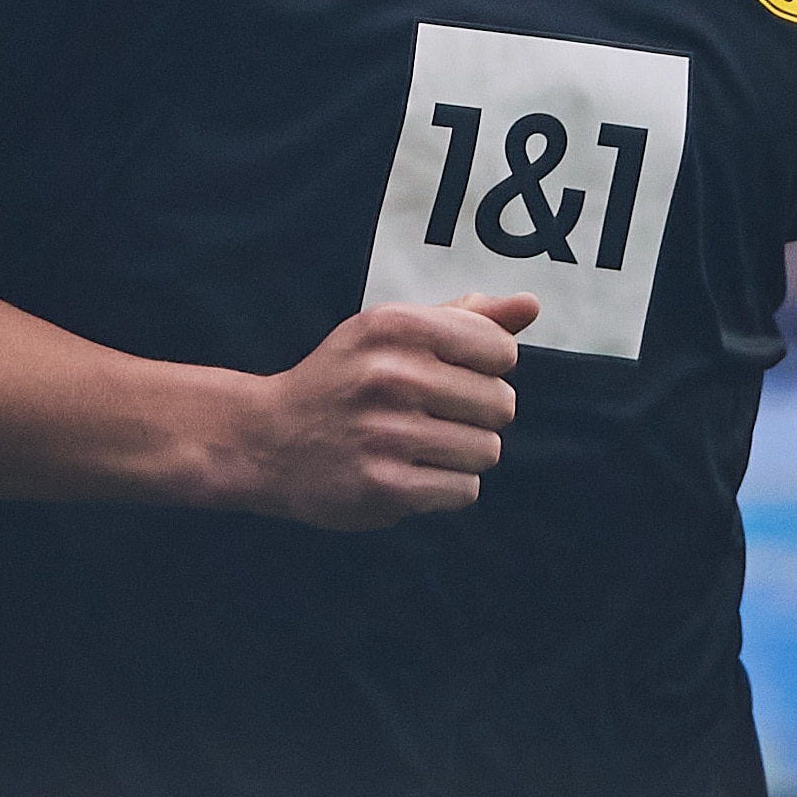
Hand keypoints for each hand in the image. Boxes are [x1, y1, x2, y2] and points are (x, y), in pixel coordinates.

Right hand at [232, 295, 533, 529]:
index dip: (487, 369)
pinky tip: (412, 473)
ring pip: (488, 451)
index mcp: (397, 326)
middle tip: (432, 416)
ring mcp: (385, 432)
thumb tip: (530, 306)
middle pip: (502, 404)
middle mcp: (391, 375)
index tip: (451, 375)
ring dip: (463, 454)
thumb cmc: (344, 380)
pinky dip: (446, 487)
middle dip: (478, 415)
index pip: (502, 351)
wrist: (267, 440)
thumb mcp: (391, 332)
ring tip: (420, 445)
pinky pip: (464, 489)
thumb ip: (466, 317)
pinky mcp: (382, 485)